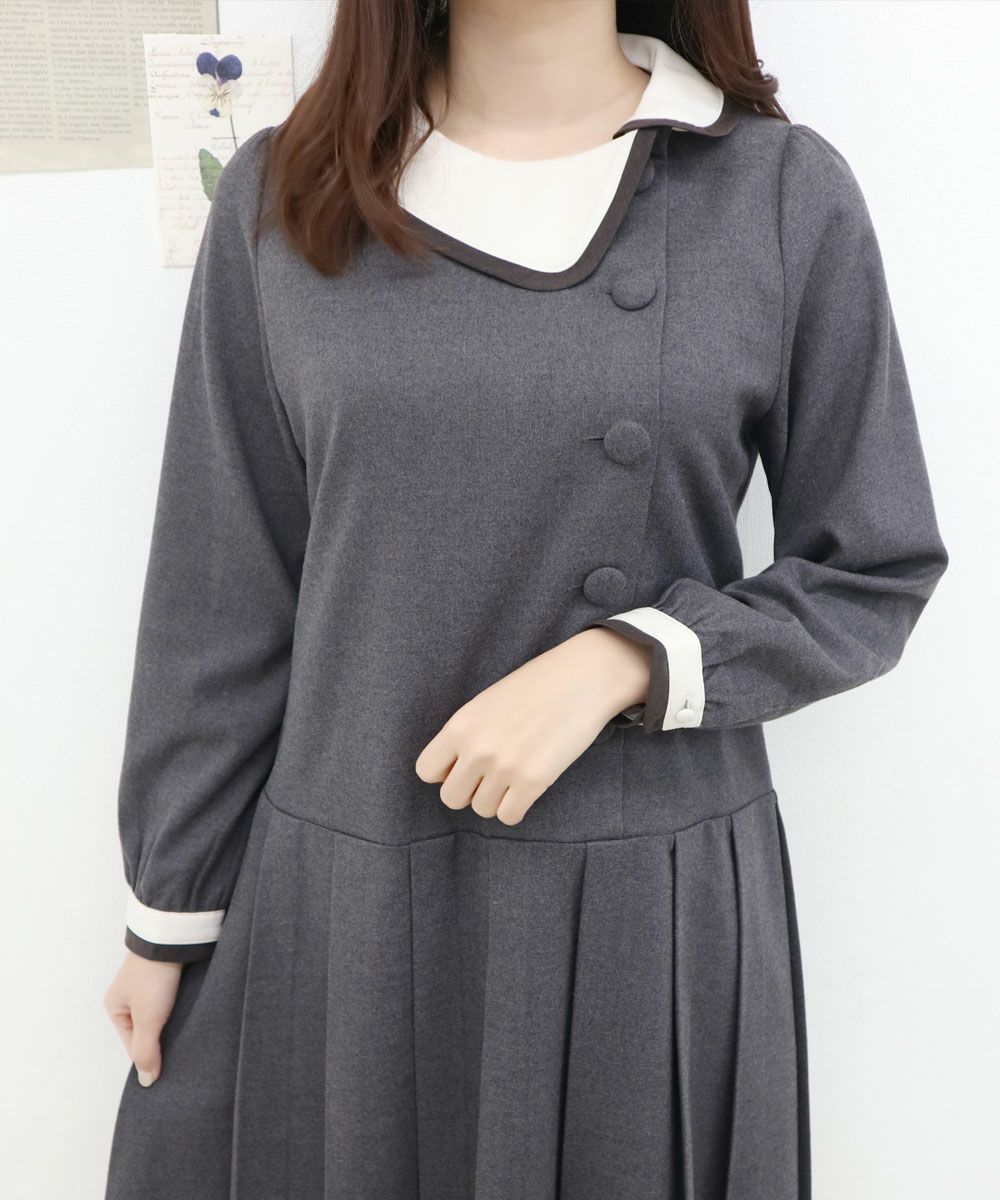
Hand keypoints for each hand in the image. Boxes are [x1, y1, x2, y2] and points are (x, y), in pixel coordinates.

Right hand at [103, 951, 183, 1085]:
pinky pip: (174, 1001)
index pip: (132, 1044)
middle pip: (148, 1029)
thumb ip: (146, 1051)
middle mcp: (130, 996)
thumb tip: (147, 1081)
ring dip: (174, 1024)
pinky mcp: (169, 975)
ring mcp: (150, 985)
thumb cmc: (152, 977)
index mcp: (115, 1007)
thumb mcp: (147, 1019)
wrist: (171, 938)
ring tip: (190, 1034)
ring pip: (162, 1015)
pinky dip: (181, 1009)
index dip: (150, 1056)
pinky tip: (193, 1015)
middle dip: (163, 1040)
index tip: (168, 1068)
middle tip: (182, 1053)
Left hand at [415, 627, 650, 825]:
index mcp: (459, 725)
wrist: (582, 678)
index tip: (465, 764)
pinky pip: (509, 816)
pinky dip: (517, 807)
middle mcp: (477, 749)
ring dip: (496, 798)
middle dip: (470, 791)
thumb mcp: (487, 703)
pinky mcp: (534, 781)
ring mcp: (505, 767)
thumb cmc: (535, 688)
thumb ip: (465, 736)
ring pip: (482, 809)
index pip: (426, 771)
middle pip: (451, 798)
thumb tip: (452, 773)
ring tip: (515, 774)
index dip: (446, 772)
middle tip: (493, 774)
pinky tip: (528, 785)